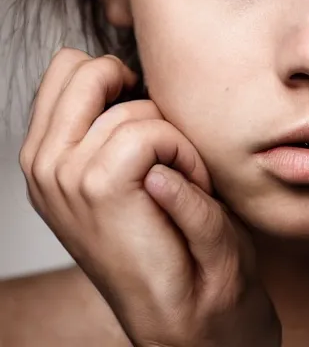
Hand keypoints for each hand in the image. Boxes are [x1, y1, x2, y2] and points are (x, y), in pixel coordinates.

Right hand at [19, 47, 280, 346]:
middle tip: (162, 145)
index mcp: (48, 155)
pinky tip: (186, 188)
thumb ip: (110, 121)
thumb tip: (122, 68)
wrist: (189, 314)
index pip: (67, 67)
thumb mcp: (128, 170)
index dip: (116, 74)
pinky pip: (153, 132)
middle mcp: (45, 165)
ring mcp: (65, 177)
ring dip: (174, 137)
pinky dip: (184, 154)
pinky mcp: (98, 188)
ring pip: (134, 105)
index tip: (143, 113)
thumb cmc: (171, 237)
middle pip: (87, 68)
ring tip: (179, 181)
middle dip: (138, 92)